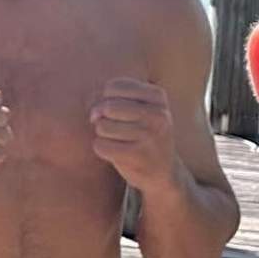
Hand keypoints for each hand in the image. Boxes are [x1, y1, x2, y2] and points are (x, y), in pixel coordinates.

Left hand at [90, 78, 178, 192]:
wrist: (164, 171)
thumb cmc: (143, 132)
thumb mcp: (139, 108)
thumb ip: (111, 100)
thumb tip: (94, 113)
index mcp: (158, 96)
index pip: (114, 86)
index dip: (104, 97)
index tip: (112, 109)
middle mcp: (158, 114)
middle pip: (108, 107)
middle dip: (101, 116)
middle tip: (108, 125)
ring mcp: (150, 136)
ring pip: (103, 126)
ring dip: (102, 134)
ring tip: (117, 139)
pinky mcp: (138, 156)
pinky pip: (101, 146)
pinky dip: (102, 148)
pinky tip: (115, 151)